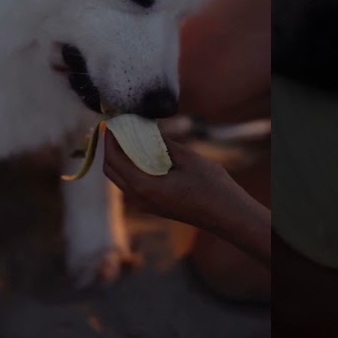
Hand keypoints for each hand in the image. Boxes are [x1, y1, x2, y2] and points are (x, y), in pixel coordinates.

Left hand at [103, 129, 271, 266]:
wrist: (227, 215)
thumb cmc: (211, 187)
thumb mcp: (187, 158)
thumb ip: (163, 143)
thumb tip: (146, 129)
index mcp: (144, 187)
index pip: (114, 159)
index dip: (110, 139)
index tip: (112, 122)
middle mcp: (139, 199)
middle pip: (112, 170)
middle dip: (111, 148)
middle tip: (119, 127)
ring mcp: (144, 205)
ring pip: (120, 178)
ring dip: (120, 157)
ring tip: (129, 137)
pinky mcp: (152, 206)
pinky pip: (132, 184)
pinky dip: (131, 167)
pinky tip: (142, 153)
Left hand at [274, 142, 337, 337]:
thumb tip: (327, 127)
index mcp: (310, 305)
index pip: (250, 219)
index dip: (265, 166)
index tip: (286, 125)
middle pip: (266, 247)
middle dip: (291, 194)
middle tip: (322, 144)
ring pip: (291, 274)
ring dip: (315, 228)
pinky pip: (314, 301)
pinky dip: (333, 262)